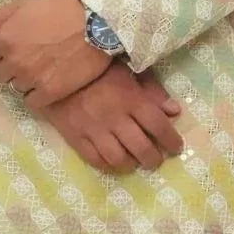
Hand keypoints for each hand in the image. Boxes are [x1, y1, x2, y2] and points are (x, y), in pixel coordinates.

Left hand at [0, 0, 108, 108]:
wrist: (98, 25)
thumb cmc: (60, 10)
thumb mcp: (23, 5)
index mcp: (5, 39)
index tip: (11, 46)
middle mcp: (14, 62)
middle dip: (9, 66)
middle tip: (29, 55)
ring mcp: (31, 79)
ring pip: (16, 87)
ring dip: (24, 80)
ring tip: (42, 67)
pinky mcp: (49, 93)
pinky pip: (32, 102)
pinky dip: (37, 94)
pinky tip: (48, 81)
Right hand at [44, 62, 185, 174]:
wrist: (56, 69)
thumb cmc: (97, 68)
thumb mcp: (128, 70)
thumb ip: (152, 90)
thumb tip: (174, 111)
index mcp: (130, 99)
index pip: (158, 125)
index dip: (171, 140)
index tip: (176, 147)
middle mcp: (115, 118)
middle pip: (141, 148)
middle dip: (153, 158)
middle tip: (156, 160)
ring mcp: (94, 130)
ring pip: (119, 159)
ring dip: (131, 164)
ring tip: (134, 162)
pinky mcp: (76, 137)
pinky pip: (95, 160)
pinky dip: (108, 166)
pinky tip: (114, 162)